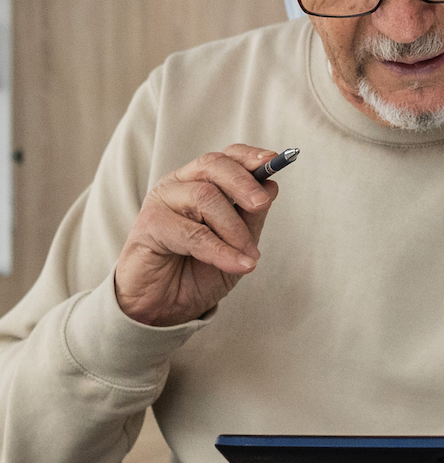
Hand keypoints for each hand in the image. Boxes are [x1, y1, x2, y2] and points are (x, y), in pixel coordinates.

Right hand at [114, 144, 284, 326]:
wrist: (165, 306)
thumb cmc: (199, 270)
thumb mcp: (237, 243)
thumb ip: (251, 215)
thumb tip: (271, 186)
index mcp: (200, 182)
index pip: (226, 157)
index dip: (250, 156)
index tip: (275, 161)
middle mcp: (179, 185)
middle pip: (213, 165)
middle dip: (244, 183)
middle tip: (261, 204)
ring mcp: (161, 202)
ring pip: (205, 196)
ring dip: (234, 228)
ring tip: (249, 255)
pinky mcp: (148, 226)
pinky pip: (193, 232)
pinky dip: (221, 250)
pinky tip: (239, 264)